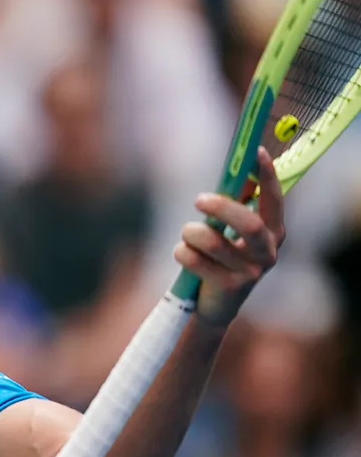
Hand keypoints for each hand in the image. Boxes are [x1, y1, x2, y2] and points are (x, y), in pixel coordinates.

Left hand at [175, 146, 285, 325]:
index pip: (274, 199)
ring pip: (213, 241)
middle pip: (248, 223)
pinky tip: (184, 254)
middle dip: (221, 207)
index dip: (268, 175)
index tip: (256, 151)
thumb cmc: (221, 258)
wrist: (215, 305)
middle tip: (198, 199)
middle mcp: (267, 252)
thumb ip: (235, 204)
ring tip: (187, 234)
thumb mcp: (231, 231)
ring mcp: (251, 272)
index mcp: (272, 232)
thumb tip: (235, 171)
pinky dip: (182, 252)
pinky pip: (195, 261)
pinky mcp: (229, 287)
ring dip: (191, 233)